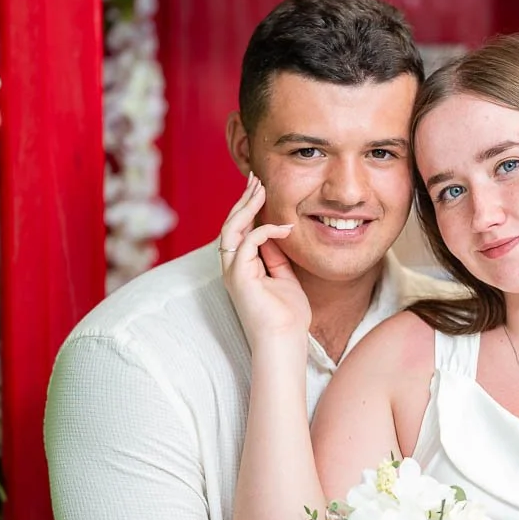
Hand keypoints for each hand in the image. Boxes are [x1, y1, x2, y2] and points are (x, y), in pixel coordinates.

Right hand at [219, 175, 310, 347]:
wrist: (284, 341)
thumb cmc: (287, 316)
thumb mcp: (285, 277)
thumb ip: (276, 255)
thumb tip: (275, 232)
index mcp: (241, 268)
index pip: (239, 230)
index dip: (248, 208)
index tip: (260, 189)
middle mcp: (232, 268)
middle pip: (231, 225)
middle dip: (243, 200)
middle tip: (255, 178)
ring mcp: (232, 272)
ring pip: (231, 229)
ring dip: (246, 207)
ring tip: (260, 188)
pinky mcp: (238, 277)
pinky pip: (248, 242)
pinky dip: (266, 231)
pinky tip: (285, 228)